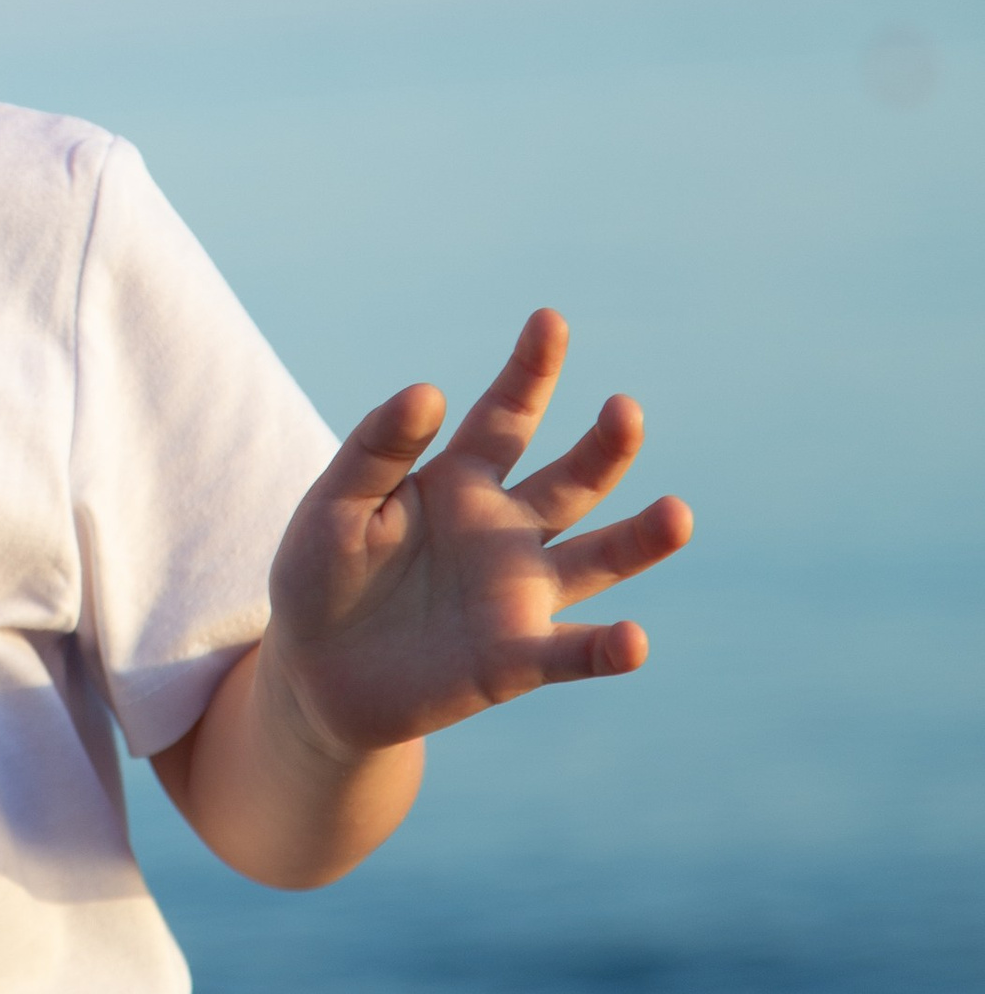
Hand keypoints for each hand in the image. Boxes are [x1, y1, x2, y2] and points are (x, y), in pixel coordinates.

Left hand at [264, 308, 693, 765]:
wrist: (315, 673)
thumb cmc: (323, 574)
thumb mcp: (333, 504)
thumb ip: (377, 450)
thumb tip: (429, 391)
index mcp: (462, 480)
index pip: (507, 415)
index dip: (530, 369)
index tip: (550, 320)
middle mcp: (506, 529)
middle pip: (572, 480)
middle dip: (605, 446)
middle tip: (625, 410)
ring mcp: (518, 594)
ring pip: (596, 559)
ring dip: (640, 540)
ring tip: (678, 515)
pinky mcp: (514, 660)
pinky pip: (569, 651)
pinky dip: (604, 649)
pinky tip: (633, 641)